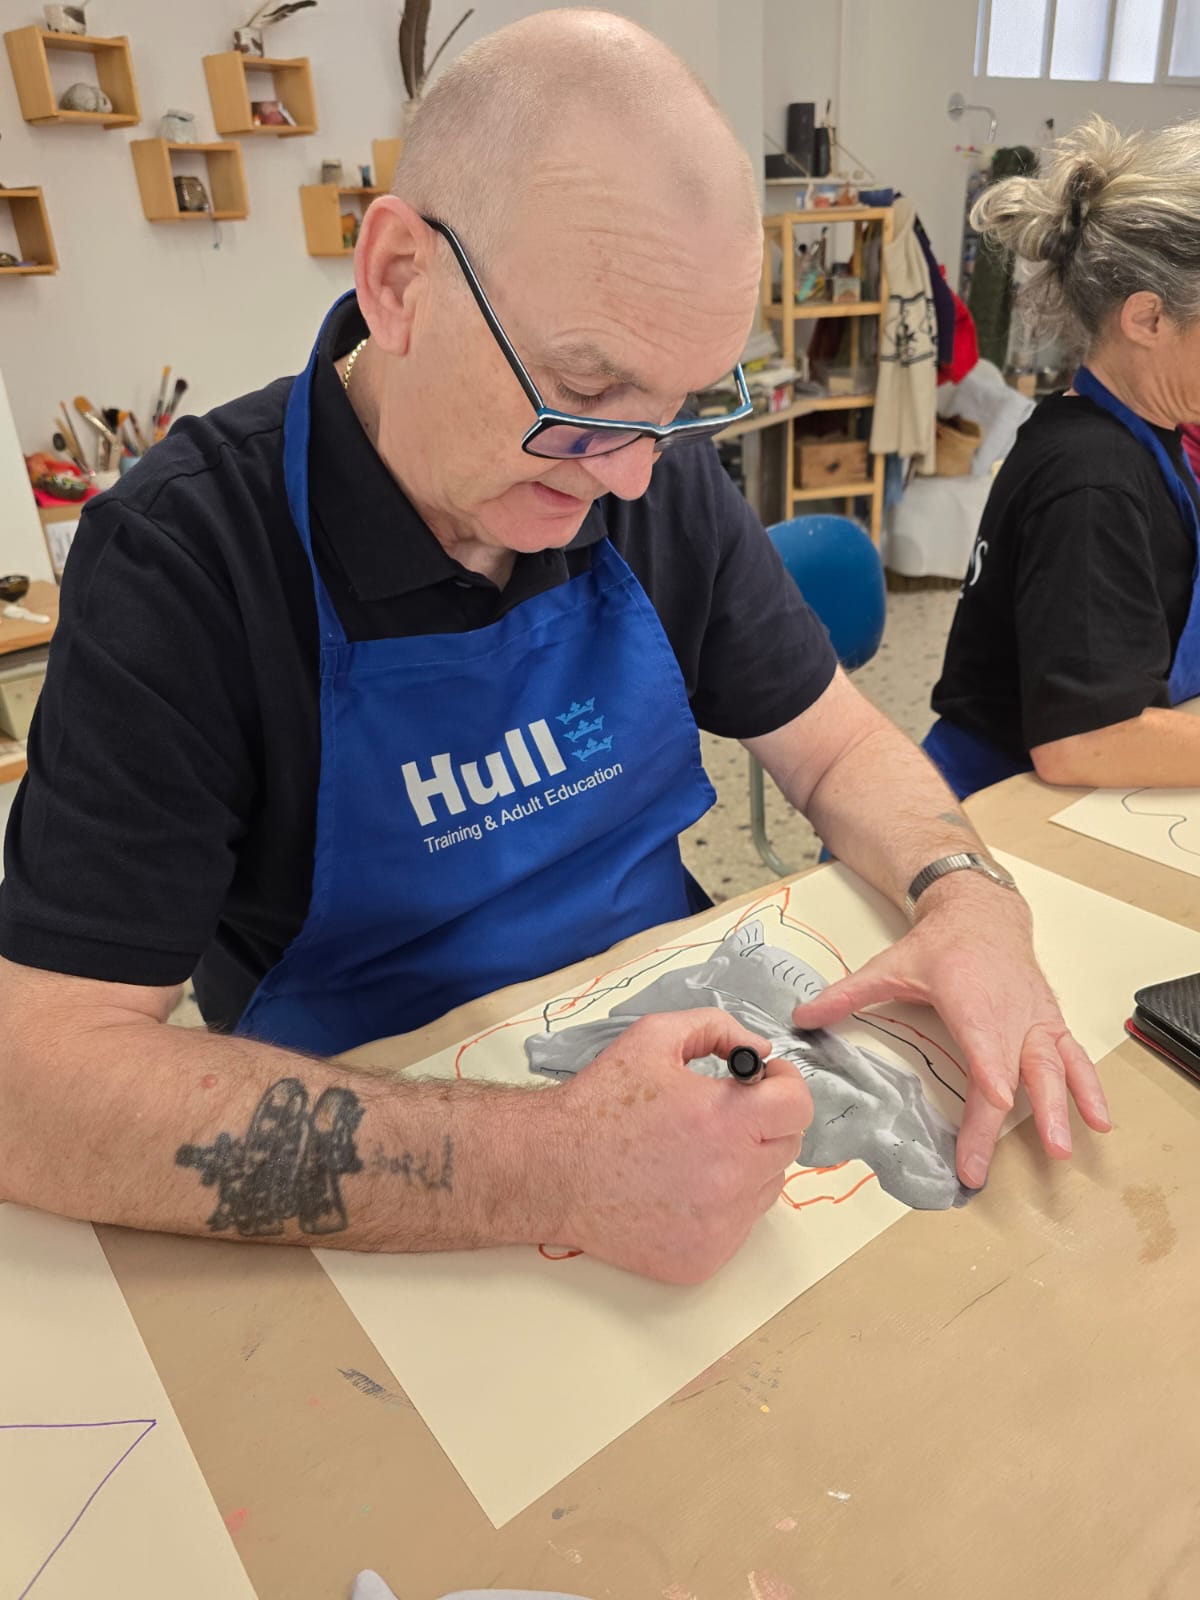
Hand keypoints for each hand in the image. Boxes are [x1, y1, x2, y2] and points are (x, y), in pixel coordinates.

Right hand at [550, 1009, 813, 1283]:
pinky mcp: (703, 1259)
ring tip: (697, 1153)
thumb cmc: (599, 1103)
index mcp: (726, 1120)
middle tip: (724, 1116)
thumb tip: (760, 1050)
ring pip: (766, 1188)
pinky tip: (682, 1187)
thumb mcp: (654, 1037)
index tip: (763, 1084)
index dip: (784, 1088)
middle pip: (787, 1147)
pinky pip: (738, 1227)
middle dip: (764, 1123)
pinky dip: (722, 1206)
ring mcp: (720, 1226)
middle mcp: (732, 1178)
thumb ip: (718, 1028)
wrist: (550, 1171)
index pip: (799, 1107)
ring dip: (747, 1166)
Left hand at [789, 878, 1110, 1189]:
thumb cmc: (941, 943)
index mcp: (969, 997)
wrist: (983, 912)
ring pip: (1052, 1067)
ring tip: (1062, 1149)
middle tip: (994, 1163)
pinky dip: (1088, 1089)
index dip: (991, 1070)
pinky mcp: (1050, 1024)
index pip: (983, 1041)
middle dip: (1011, 1118)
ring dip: (1059, 1109)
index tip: (996, 1098)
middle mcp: (1008, 1011)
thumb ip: (846, 995)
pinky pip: (1073, 1059)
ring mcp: (1034, 1019)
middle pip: (1014, 1071)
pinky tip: (1099, 1120)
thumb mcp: (890, 964)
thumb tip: (802, 1017)